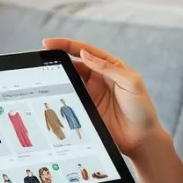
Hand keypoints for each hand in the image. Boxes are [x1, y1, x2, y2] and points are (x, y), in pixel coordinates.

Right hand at [42, 38, 160, 154]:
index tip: (49, 43)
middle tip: (41, 58)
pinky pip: (70, 100)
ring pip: (69, 81)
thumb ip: (108, 68)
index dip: (66, 45)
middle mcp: (98, 78)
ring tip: (42, 76)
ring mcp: (90, 95)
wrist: (142, 138)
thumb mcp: (131, 82)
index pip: (85, 51)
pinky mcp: (85, 110)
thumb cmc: (142, 108)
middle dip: (57, 59)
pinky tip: (52, 95)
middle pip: (73, 64)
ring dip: (57, 78)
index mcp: (110, 66)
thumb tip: (84, 54)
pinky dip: (60, 97)